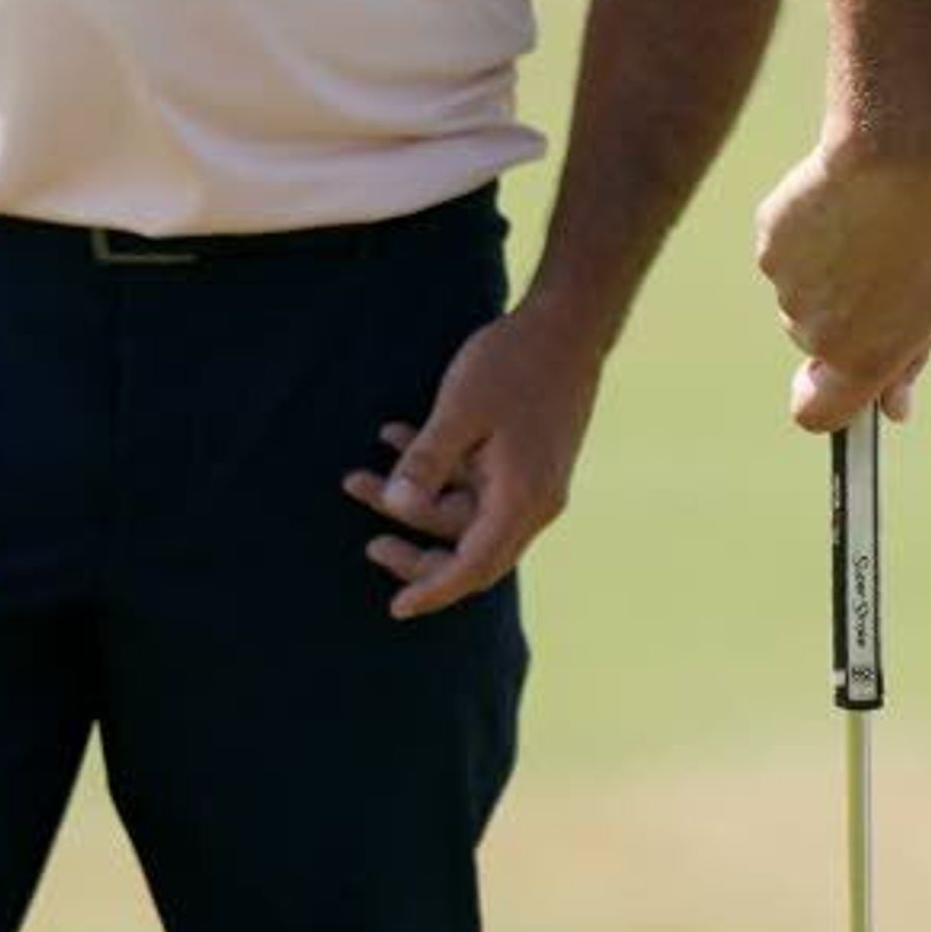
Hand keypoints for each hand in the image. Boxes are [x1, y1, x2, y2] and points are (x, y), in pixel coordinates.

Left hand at [341, 300, 605, 619]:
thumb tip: (397, 509)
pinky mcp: (527, 460)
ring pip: (466, 511)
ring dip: (416, 497)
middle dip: (417, 550)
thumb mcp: (460, 410)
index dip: (434, 590)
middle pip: (471, 549)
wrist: (569, 323)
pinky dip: (439, 470)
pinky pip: (476, 483)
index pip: (474, 566)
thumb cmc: (515, 363)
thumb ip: (427, 462)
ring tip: (361, 474)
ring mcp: (532, 481)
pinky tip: (396, 435)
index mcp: (521, 498)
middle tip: (371, 543)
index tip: (396, 609)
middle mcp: (533, 500)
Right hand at [752, 130, 930, 432]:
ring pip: (798, 289)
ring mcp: (786, 288)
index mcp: (861, 359)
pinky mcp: (768, 243)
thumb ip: (906, 362)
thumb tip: (895, 411)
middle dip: (839, 310)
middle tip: (880, 262)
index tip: (829, 378)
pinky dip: (804, 231)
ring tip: (866, 225)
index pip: (815, 413)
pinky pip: (783, 247)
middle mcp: (814, 334)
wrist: (900, 160)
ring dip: (823, 267)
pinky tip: (838, 202)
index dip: (820, 397)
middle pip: (814, 337)